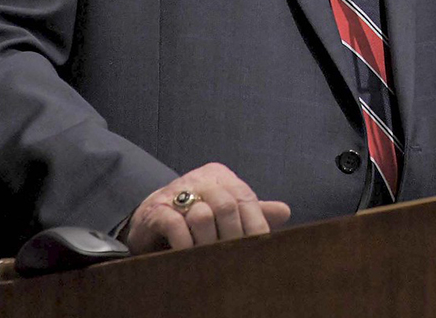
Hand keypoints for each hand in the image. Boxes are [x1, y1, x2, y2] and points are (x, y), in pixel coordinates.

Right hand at [121, 162, 290, 252]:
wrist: (150, 218)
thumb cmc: (194, 216)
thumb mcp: (225, 212)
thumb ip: (252, 211)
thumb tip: (285, 211)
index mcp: (220, 176)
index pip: (245, 197)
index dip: (255, 224)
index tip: (260, 248)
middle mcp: (200, 179)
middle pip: (227, 205)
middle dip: (233, 236)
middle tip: (234, 258)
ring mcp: (176, 192)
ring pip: (203, 215)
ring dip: (208, 243)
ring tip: (210, 258)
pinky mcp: (156, 210)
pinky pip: (176, 225)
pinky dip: (186, 244)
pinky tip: (189, 255)